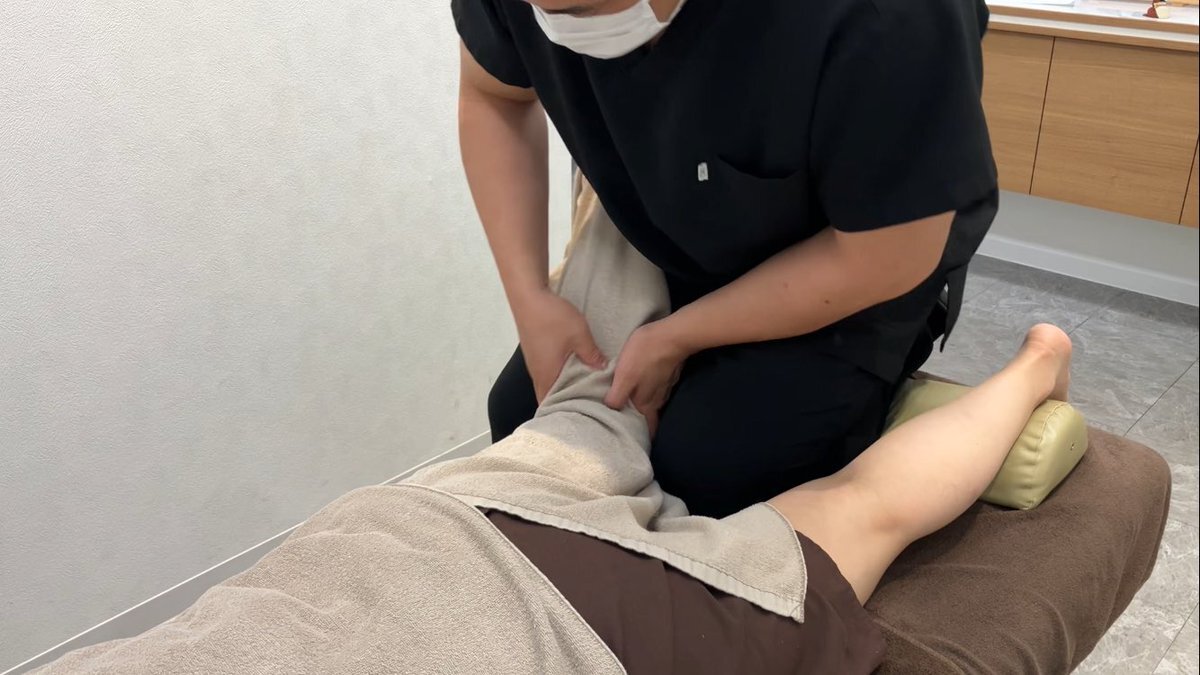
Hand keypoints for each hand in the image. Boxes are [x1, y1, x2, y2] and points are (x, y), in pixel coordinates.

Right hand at [514, 289, 606, 401]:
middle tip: (589, 404)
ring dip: (564, 388)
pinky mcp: (536, 354)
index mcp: (546, 375)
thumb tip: (603, 371)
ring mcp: (535, 364)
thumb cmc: (552, 317)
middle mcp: (537, 374)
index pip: (551, 405)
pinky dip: (560, 377)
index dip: (565, 412)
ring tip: (585, 389)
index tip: (583, 414)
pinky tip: (574, 371)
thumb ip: (592, 355)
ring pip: (550, 384)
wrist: (528, 296)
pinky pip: (549, 373)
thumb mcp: (579, 335)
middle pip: (550, 397)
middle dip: (567, 402)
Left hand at [604, 320, 689, 434]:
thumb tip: (610, 410)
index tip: (630, 440)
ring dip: (645, 406)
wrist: (673, 335)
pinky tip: (644, 385)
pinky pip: (658, 389)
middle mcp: (658, 399)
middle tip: (627, 424)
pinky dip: (651, 391)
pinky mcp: (669, 374)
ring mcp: (666, 387)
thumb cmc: (645, 354)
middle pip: (649, 416)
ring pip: (654, 403)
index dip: (638, 434)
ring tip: (632, 406)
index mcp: (646, 403)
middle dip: (640, 422)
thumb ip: (617, 396)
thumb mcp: (624, 376)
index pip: (646, 428)